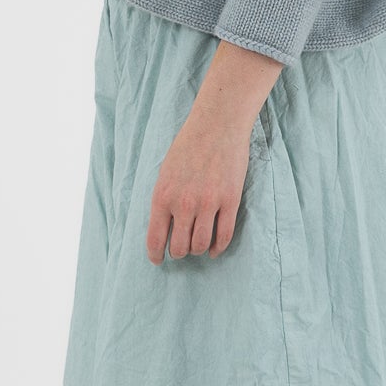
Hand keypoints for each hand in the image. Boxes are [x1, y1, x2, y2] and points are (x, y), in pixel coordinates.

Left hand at [146, 108, 256, 264]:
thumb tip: (164, 229)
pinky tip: (214, 249)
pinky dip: (218, 247)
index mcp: (162, 196)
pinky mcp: (230, 201)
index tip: (158, 260)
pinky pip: (224, 236)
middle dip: (180, 252)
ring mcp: (208, 203)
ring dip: (198, 250)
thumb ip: (164, 201)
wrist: (216, 125)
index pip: (155, 239)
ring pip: (201, 245)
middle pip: (180, 247)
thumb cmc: (188, 146)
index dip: (156, 255)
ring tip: (198, 246)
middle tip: (182, 249)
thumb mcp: (165, 173)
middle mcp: (183, 204)